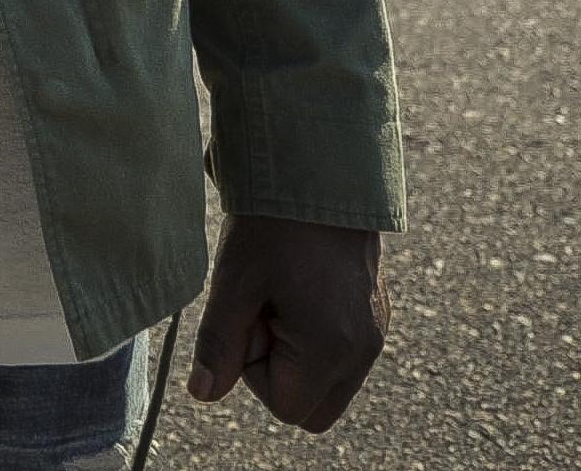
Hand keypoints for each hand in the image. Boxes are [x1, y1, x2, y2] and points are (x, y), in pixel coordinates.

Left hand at [187, 214, 384, 431]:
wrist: (321, 170)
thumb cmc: (274, 225)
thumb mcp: (235, 282)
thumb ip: (219, 345)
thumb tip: (203, 394)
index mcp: (332, 349)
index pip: (286, 407)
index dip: (254, 371)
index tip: (249, 318)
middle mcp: (363, 350)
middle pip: (313, 409)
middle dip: (279, 374)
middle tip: (263, 314)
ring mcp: (375, 333)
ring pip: (329, 383)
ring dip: (298, 356)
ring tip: (281, 298)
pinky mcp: (376, 315)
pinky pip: (344, 356)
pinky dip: (317, 338)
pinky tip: (300, 289)